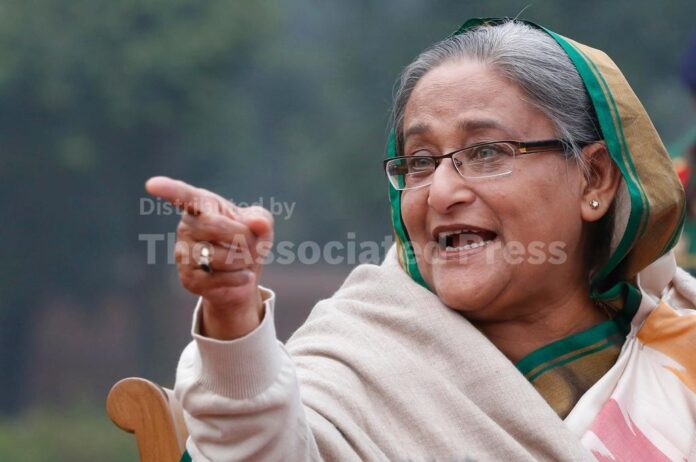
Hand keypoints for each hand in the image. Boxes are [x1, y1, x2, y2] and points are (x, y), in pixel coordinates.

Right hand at [145, 176, 273, 338]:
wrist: (245, 275)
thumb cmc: (248, 241)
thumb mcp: (261, 226)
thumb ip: (261, 220)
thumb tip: (257, 223)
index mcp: (202, 205)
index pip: (184, 196)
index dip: (169, 190)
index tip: (152, 184)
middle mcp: (187, 226)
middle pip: (214, 225)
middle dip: (243, 237)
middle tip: (251, 244)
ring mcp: (183, 253)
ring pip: (218, 256)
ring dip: (242, 261)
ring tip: (242, 261)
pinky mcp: (188, 278)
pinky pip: (217, 278)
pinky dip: (238, 279)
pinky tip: (243, 276)